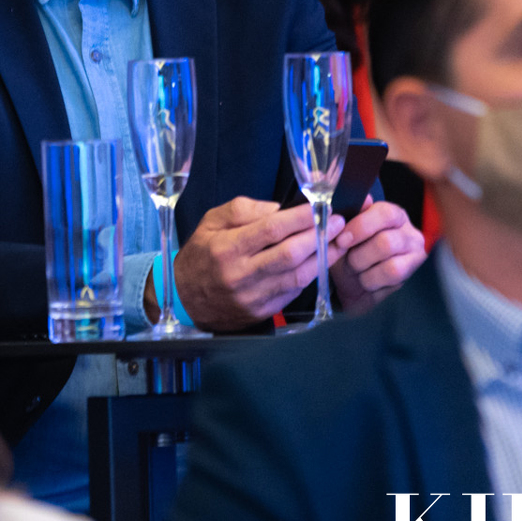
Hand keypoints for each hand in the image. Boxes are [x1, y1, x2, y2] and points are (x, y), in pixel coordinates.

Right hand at [171, 197, 331, 331]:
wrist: (184, 298)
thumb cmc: (201, 255)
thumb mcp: (210, 221)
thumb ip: (242, 210)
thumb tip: (278, 209)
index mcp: (226, 247)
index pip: (270, 229)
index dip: (299, 218)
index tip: (317, 208)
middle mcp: (240, 274)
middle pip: (289, 254)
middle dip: (317, 236)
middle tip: (335, 222)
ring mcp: (252, 296)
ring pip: (297, 276)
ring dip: (322, 258)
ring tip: (337, 241)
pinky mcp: (261, 311)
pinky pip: (292, 292)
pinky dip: (309, 276)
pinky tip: (319, 262)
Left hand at [326, 201, 425, 314]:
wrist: (352, 285)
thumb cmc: (349, 254)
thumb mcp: (343, 235)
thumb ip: (350, 217)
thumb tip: (365, 200)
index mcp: (390, 213)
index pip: (385, 213)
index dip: (361, 226)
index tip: (342, 240)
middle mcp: (407, 230)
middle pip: (385, 241)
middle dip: (358, 254)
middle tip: (347, 259)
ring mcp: (414, 251)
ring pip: (389, 261)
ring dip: (363, 266)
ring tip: (355, 269)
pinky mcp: (412, 271)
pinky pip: (391, 274)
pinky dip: (370, 279)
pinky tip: (365, 279)